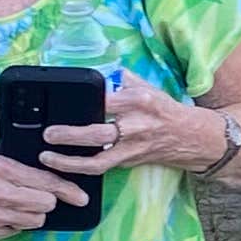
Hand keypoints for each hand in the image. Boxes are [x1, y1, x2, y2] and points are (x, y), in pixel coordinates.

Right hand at [0, 144, 87, 239]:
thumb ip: (6, 154)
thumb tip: (32, 153)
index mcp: (0, 169)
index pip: (46, 182)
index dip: (68, 190)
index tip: (81, 196)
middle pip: (46, 204)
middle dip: (46, 200)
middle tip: (35, 195)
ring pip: (35, 220)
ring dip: (32, 213)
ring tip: (15, 205)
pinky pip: (16, 231)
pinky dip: (15, 224)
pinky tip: (1, 215)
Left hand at [39, 71, 214, 183]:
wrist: (193, 138)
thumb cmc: (167, 111)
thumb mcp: (150, 88)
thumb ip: (125, 80)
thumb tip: (103, 73)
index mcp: (140, 102)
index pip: (106, 101)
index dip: (84, 103)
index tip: (64, 102)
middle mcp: (136, 126)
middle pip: (98, 134)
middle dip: (70, 136)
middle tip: (48, 135)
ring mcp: (133, 148)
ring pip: (98, 161)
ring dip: (70, 163)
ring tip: (48, 158)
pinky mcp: (130, 162)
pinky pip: (103, 167)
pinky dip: (82, 168)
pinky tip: (63, 166)